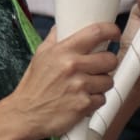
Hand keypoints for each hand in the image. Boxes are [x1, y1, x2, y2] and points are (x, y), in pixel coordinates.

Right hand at [7, 22, 116, 139]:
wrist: (26, 114)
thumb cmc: (33, 86)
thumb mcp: (40, 55)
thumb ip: (54, 39)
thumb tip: (63, 25)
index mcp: (63, 51)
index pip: (96, 32)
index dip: (111, 30)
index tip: (114, 33)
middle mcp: (72, 66)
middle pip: (110, 58)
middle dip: (108, 63)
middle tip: (100, 67)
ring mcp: (79, 86)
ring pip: (109, 80)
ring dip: (102, 84)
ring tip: (87, 86)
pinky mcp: (84, 104)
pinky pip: (102, 99)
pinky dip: (95, 100)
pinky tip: (83, 99)